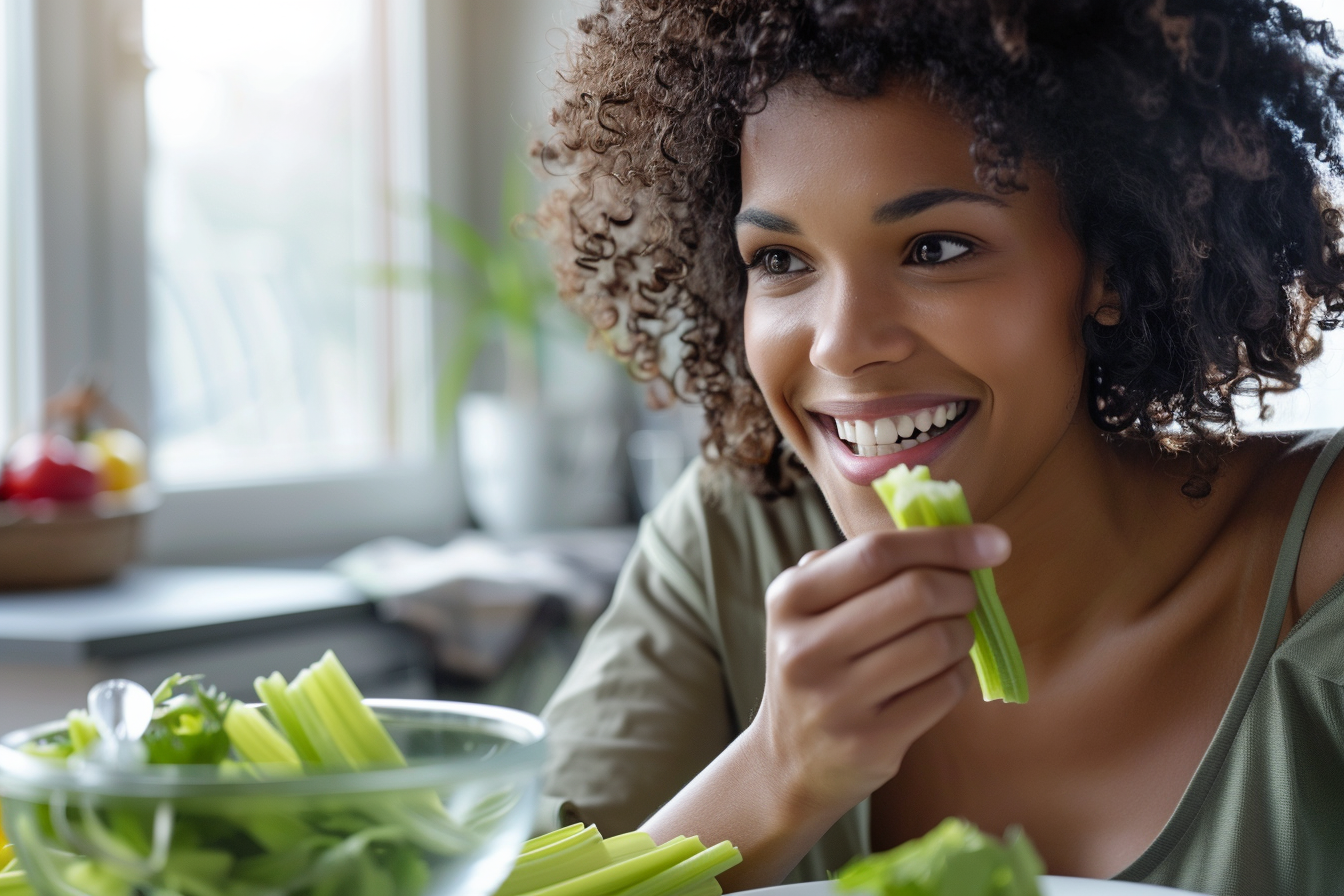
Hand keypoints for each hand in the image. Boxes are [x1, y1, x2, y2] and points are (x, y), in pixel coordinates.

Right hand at [747, 524, 1010, 816]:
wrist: (789, 759)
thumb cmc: (819, 663)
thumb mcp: (814, 608)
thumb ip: (863, 565)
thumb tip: (965, 541)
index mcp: (789, 599)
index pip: (876, 553)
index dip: (944, 542)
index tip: (993, 541)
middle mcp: (804, 648)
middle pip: (916, 594)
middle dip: (960, 587)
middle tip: (967, 593)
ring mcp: (835, 700)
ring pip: (938, 642)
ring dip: (963, 631)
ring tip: (951, 633)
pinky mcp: (870, 742)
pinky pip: (945, 690)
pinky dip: (959, 673)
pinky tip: (944, 672)